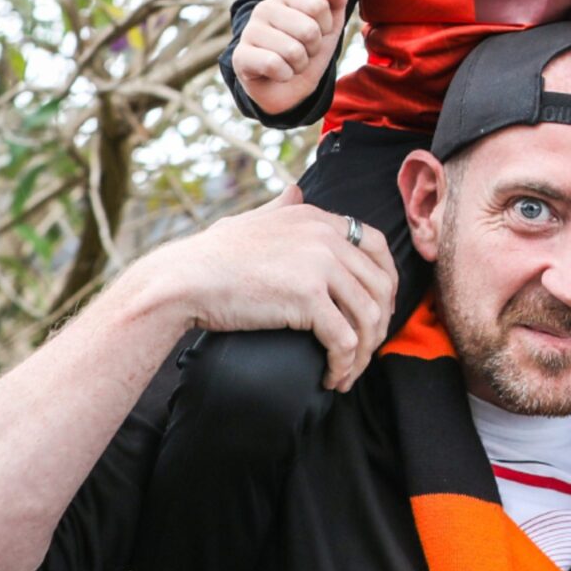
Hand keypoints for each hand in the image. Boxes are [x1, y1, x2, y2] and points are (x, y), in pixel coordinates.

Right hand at [135, 186, 397, 390]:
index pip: (378, 246)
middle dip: (379, 325)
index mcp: (318, 218)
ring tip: (348, 373)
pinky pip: (344, 341)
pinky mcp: (307, 298)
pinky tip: (332, 379)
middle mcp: (325, 236)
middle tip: (365, 350)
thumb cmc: (212, 255)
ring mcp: (319, 265)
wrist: (184, 278)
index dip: (387, 282)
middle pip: (380, 286)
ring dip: (364, 352)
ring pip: (368, 318)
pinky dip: (344, 365)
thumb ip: (281, 207)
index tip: (379, 310)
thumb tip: (295, 191)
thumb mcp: (253, 219)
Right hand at [230, 0, 349, 113]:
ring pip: (293, 51)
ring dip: (300, 64)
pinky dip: (285, 75)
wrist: (288, 87)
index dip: (326, 27)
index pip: (318, 5)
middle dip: (313, 48)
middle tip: (303, 51)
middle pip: (308, 30)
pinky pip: (274, 65)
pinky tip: (278, 73)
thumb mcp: (330, 26)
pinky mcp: (240, 56)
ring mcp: (249, 31)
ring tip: (291, 62)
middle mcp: (263, 8)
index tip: (316, 33)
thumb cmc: (307, 50)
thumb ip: (335, 1)